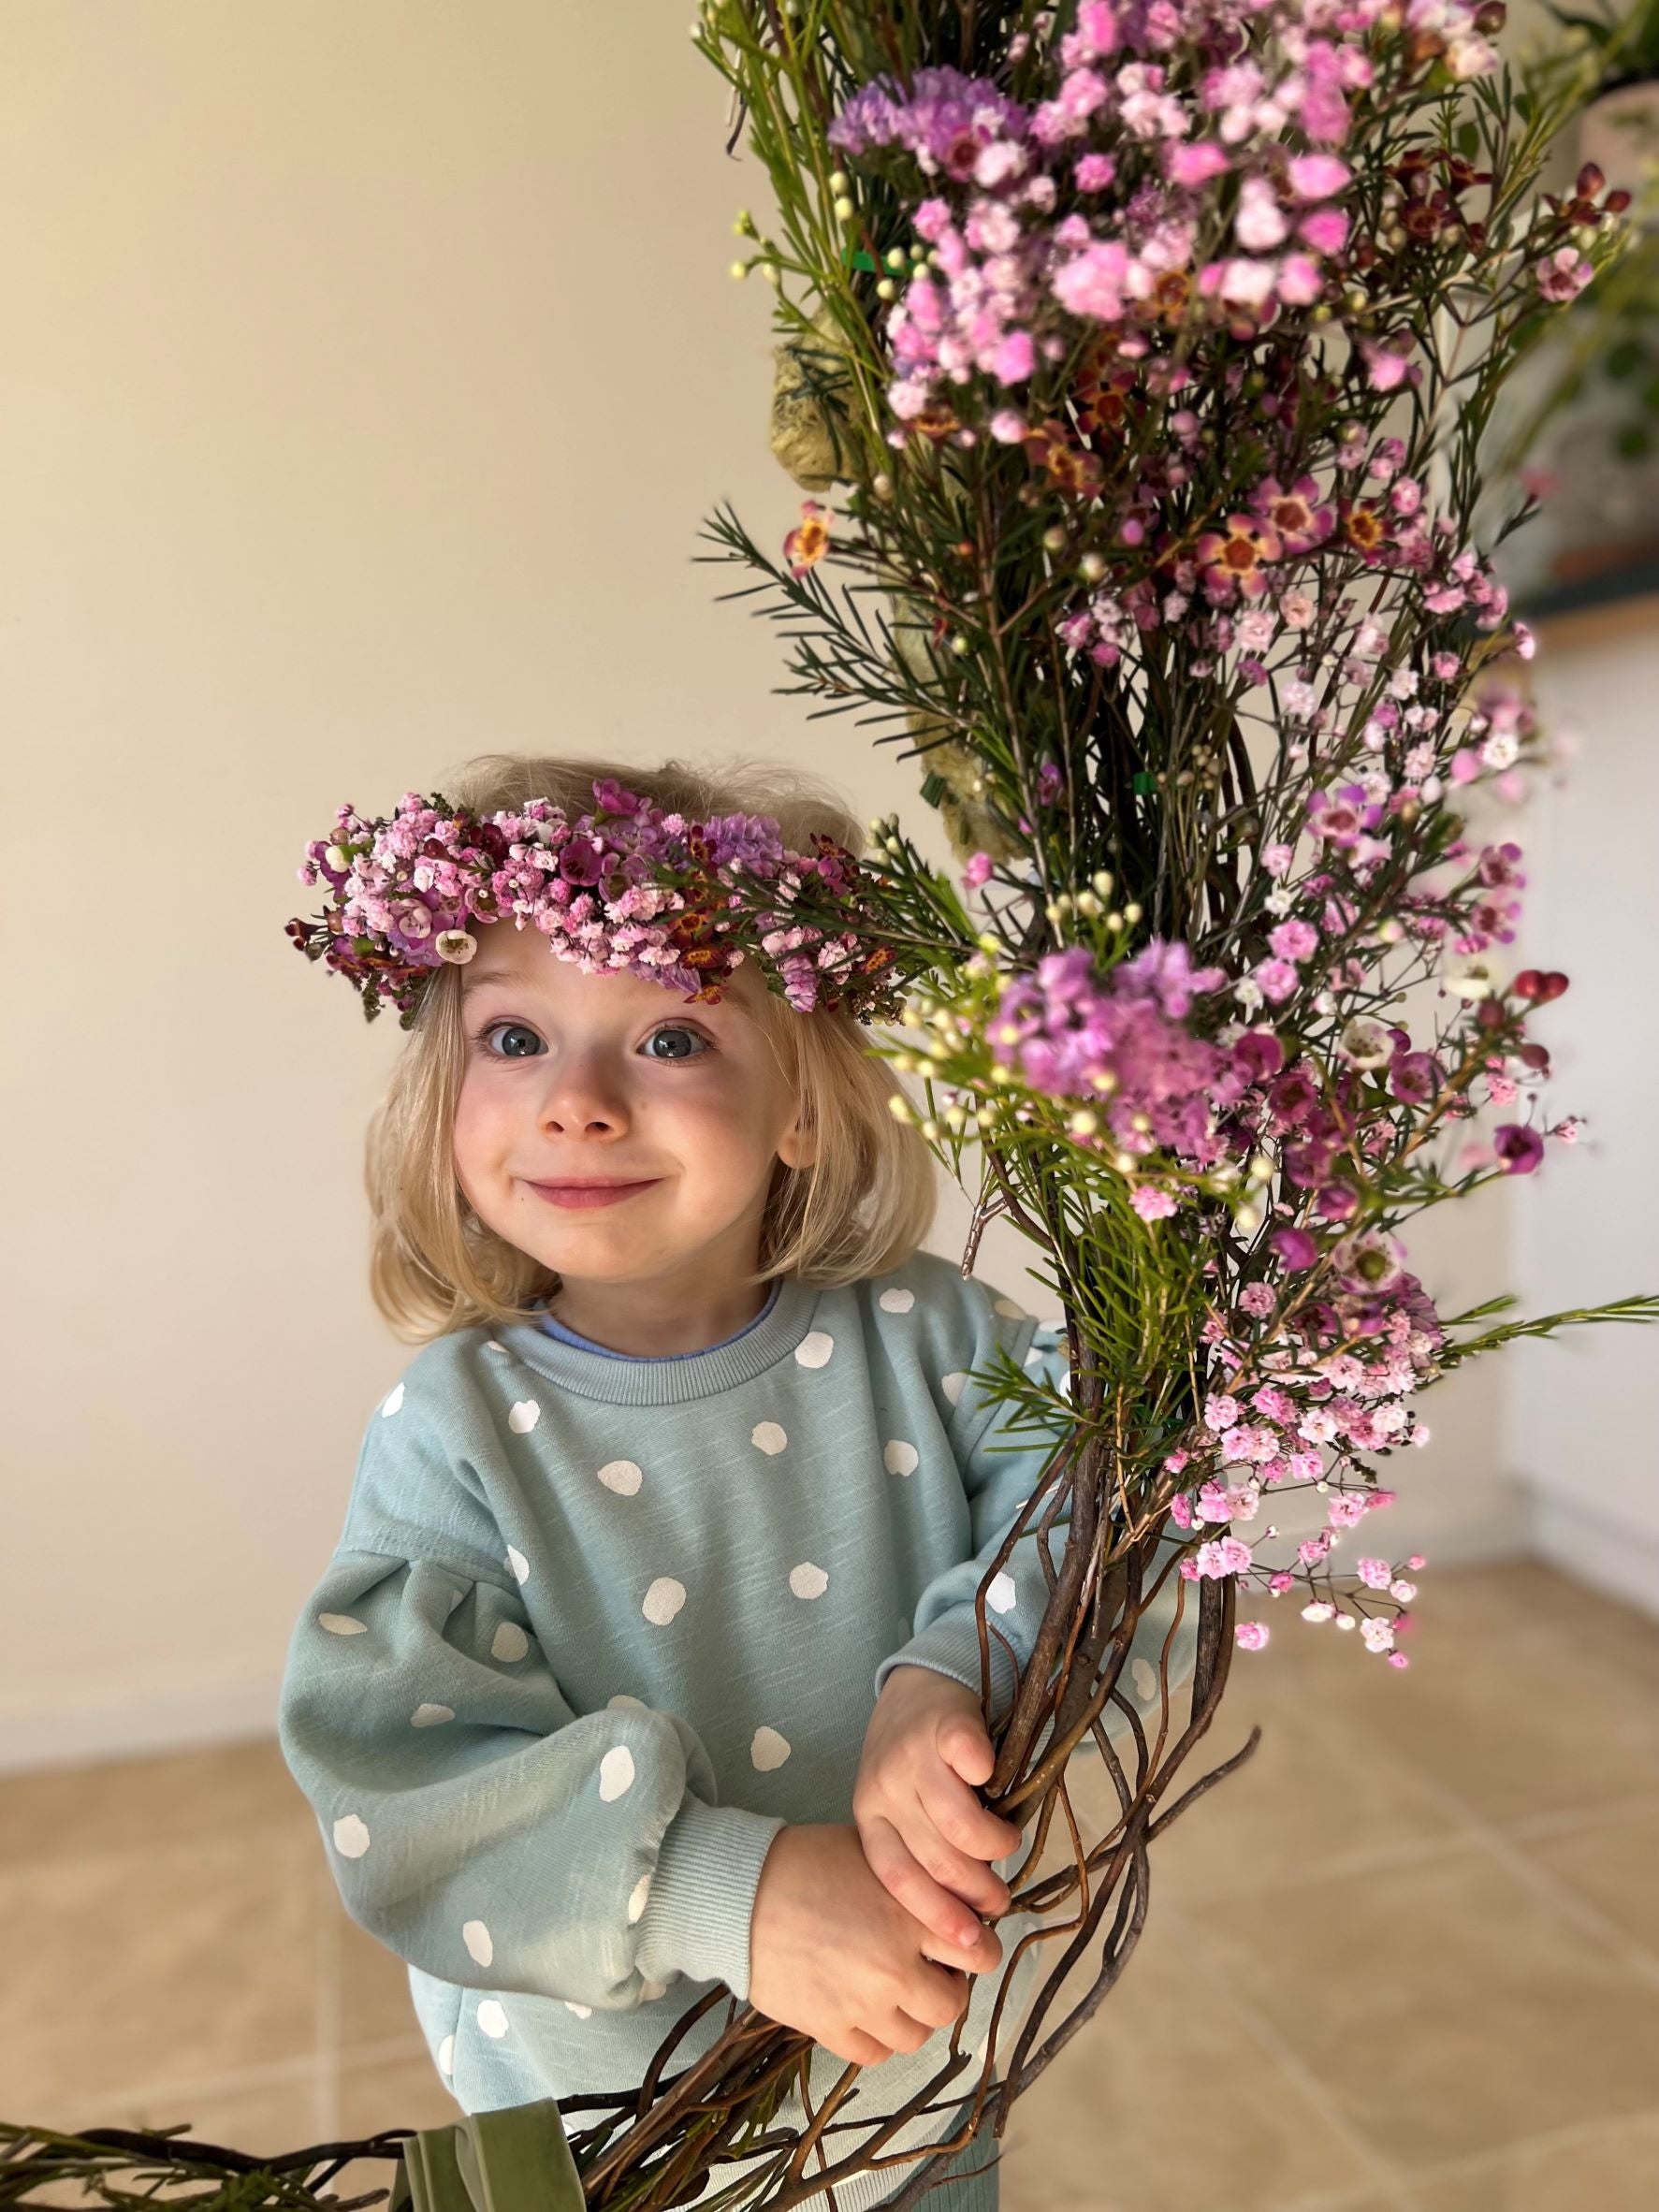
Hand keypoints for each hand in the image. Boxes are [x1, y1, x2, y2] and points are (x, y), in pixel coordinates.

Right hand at [749, 1823, 991, 2069]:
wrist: (742, 1895)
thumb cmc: (806, 1861)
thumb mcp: (872, 1852)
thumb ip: (913, 1881)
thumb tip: (948, 1898)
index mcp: (910, 1915)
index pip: (978, 1951)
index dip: (977, 1950)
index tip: (965, 1947)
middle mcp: (894, 1966)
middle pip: (951, 2004)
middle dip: (947, 1990)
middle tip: (930, 1973)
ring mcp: (862, 2004)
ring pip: (915, 2037)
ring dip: (911, 2017)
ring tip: (895, 1994)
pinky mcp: (829, 2028)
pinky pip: (873, 2055)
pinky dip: (876, 2039)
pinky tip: (866, 2013)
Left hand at [852, 1666, 1024, 1960]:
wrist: (919, 1682)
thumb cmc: (915, 1759)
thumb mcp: (902, 1807)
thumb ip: (923, 1849)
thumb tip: (968, 1921)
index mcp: (871, 1816)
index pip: (897, 1877)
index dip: (935, 1915)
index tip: (969, 1942)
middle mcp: (885, 1789)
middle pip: (937, 1859)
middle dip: (977, 1890)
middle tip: (1001, 1899)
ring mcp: (913, 1756)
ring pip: (960, 1826)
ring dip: (995, 1844)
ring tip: (1008, 1842)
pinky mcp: (946, 1726)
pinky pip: (974, 1768)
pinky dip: (993, 1782)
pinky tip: (999, 1787)